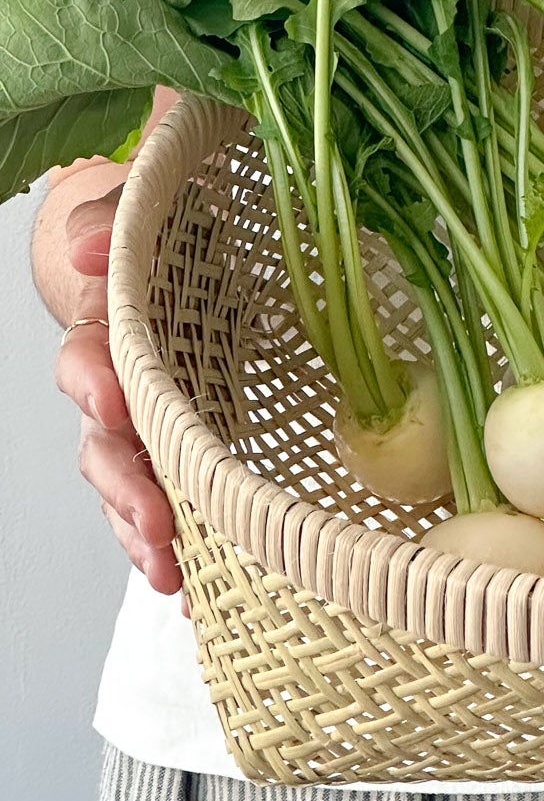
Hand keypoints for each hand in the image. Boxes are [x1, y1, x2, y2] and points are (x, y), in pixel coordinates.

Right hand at [53, 182, 181, 594]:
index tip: (116, 406)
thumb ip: (116, 216)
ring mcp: (148, 430)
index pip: (87, 358)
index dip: (96, 384)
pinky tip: (200, 594)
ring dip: (144, 534)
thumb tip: (88, 244)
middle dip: (126, 488)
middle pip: (104, 446)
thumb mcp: (147, 206)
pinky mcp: (183, 455)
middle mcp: (118, 389)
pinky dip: (182, 553)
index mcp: (107, 328)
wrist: (186, 252)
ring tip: (169, 575)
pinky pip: (171, 508)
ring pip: (129, 490)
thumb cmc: (169, 232)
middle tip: (156, 524)